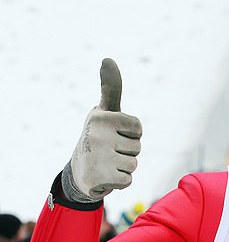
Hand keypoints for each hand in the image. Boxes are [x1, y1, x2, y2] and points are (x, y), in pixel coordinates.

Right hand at [64, 59, 141, 201]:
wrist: (78, 172)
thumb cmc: (98, 137)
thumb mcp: (105, 112)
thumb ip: (111, 88)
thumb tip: (107, 59)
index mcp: (101, 117)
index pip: (137, 128)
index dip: (131, 135)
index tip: (115, 135)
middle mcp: (97, 134)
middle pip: (137, 147)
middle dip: (127, 153)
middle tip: (109, 153)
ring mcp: (98, 156)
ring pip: (133, 164)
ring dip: (123, 168)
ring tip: (107, 164)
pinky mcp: (99, 177)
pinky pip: (128, 181)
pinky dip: (119, 182)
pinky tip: (105, 177)